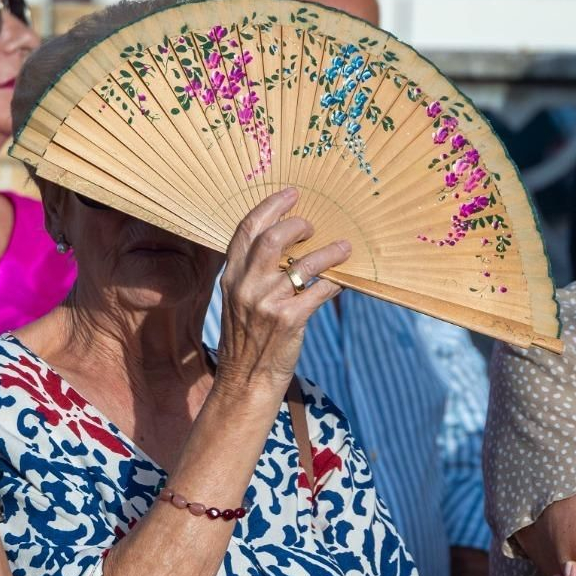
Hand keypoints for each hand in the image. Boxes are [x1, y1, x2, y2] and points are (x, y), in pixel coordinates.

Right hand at [214, 189, 351, 394]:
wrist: (245, 381)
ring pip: (303, 263)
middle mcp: (245, 286)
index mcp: (231, 276)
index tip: (291, 194)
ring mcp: (266, 303)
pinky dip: (334, 284)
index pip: (247, 230)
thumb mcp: (238, 301)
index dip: (271, 206)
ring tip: (344, 247)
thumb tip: (289, 247)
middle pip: (273, 239)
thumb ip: (253, 274)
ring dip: (329, 252)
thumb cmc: (247, 340)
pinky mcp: (288, 320)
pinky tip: (340, 283)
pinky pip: (320, 291)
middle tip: (313, 226)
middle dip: (298, 225)